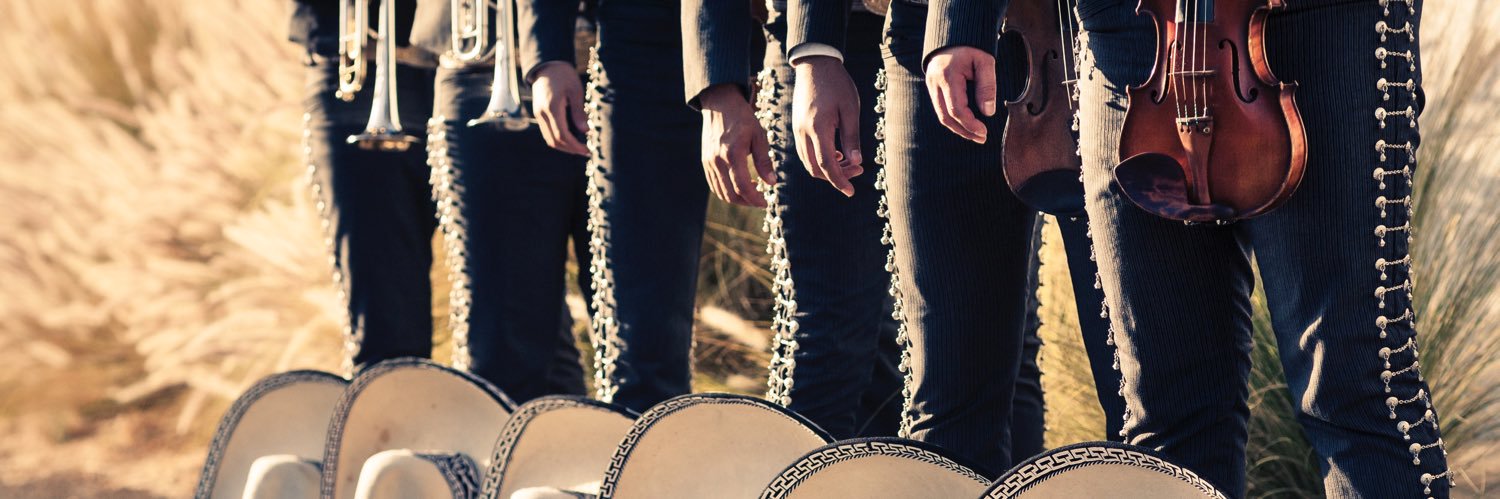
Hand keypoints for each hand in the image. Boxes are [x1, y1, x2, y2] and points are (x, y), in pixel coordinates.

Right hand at [530, 62, 589, 155]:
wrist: (547, 66)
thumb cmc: (564, 76)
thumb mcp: (575, 91)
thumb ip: (579, 112)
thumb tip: (586, 131)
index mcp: (552, 108)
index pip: (562, 135)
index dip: (574, 146)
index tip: (586, 150)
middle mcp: (542, 114)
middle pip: (554, 141)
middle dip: (570, 149)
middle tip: (585, 151)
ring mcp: (538, 115)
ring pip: (549, 139)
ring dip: (564, 147)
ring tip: (579, 147)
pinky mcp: (538, 114)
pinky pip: (547, 132)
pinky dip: (558, 139)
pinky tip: (570, 139)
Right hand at [697, 84, 775, 206]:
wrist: (720, 104)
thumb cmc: (743, 118)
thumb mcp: (759, 136)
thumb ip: (764, 161)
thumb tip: (772, 183)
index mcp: (733, 153)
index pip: (743, 187)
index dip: (755, 199)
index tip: (765, 202)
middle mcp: (718, 160)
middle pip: (731, 194)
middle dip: (746, 202)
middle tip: (759, 200)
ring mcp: (709, 162)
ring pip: (721, 192)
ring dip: (736, 198)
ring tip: (751, 192)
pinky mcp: (705, 162)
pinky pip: (714, 185)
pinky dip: (726, 191)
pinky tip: (738, 185)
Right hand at [791, 56, 862, 196]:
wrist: (815, 64)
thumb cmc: (836, 84)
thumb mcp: (850, 109)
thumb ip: (852, 137)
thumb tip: (856, 161)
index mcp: (817, 128)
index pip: (826, 165)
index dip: (839, 181)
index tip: (851, 192)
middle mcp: (803, 132)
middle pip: (815, 168)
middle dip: (835, 176)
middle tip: (857, 171)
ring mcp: (797, 130)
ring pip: (808, 162)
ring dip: (827, 169)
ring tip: (848, 162)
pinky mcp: (796, 126)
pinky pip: (805, 152)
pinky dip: (819, 159)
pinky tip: (835, 153)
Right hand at [924, 46, 996, 143]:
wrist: (953, 35)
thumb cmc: (972, 47)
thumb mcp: (985, 61)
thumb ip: (987, 86)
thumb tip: (988, 112)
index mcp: (948, 77)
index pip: (956, 109)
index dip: (970, 125)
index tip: (985, 132)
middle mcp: (935, 83)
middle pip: (946, 117)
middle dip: (964, 131)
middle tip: (982, 138)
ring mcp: (931, 86)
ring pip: (941, 116)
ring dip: (958, 129)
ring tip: (975, 135)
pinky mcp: (932, 88)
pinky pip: (940, 109)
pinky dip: (953, 120)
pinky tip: (965, 125)